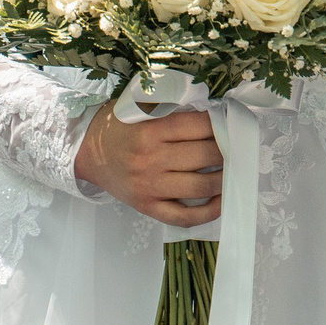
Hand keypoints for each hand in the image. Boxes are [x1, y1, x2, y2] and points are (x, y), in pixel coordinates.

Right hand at [74, 99, 222, 225]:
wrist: (87, 154)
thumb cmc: (117, 126)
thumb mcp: (138, 108)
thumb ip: (170, 108)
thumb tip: (213, 110)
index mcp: (150, 131)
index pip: (199, 126)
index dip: (221, 123)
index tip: (232, 121)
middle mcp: (151, 159)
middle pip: (205, 155)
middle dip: (228, 149)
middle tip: (238, 146)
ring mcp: (150, 186)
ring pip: (200, 186)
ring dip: (225, 179)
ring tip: (235, 170)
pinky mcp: (147, 206)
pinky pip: (183, 216)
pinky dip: (207, 212)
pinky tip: (221, 201)